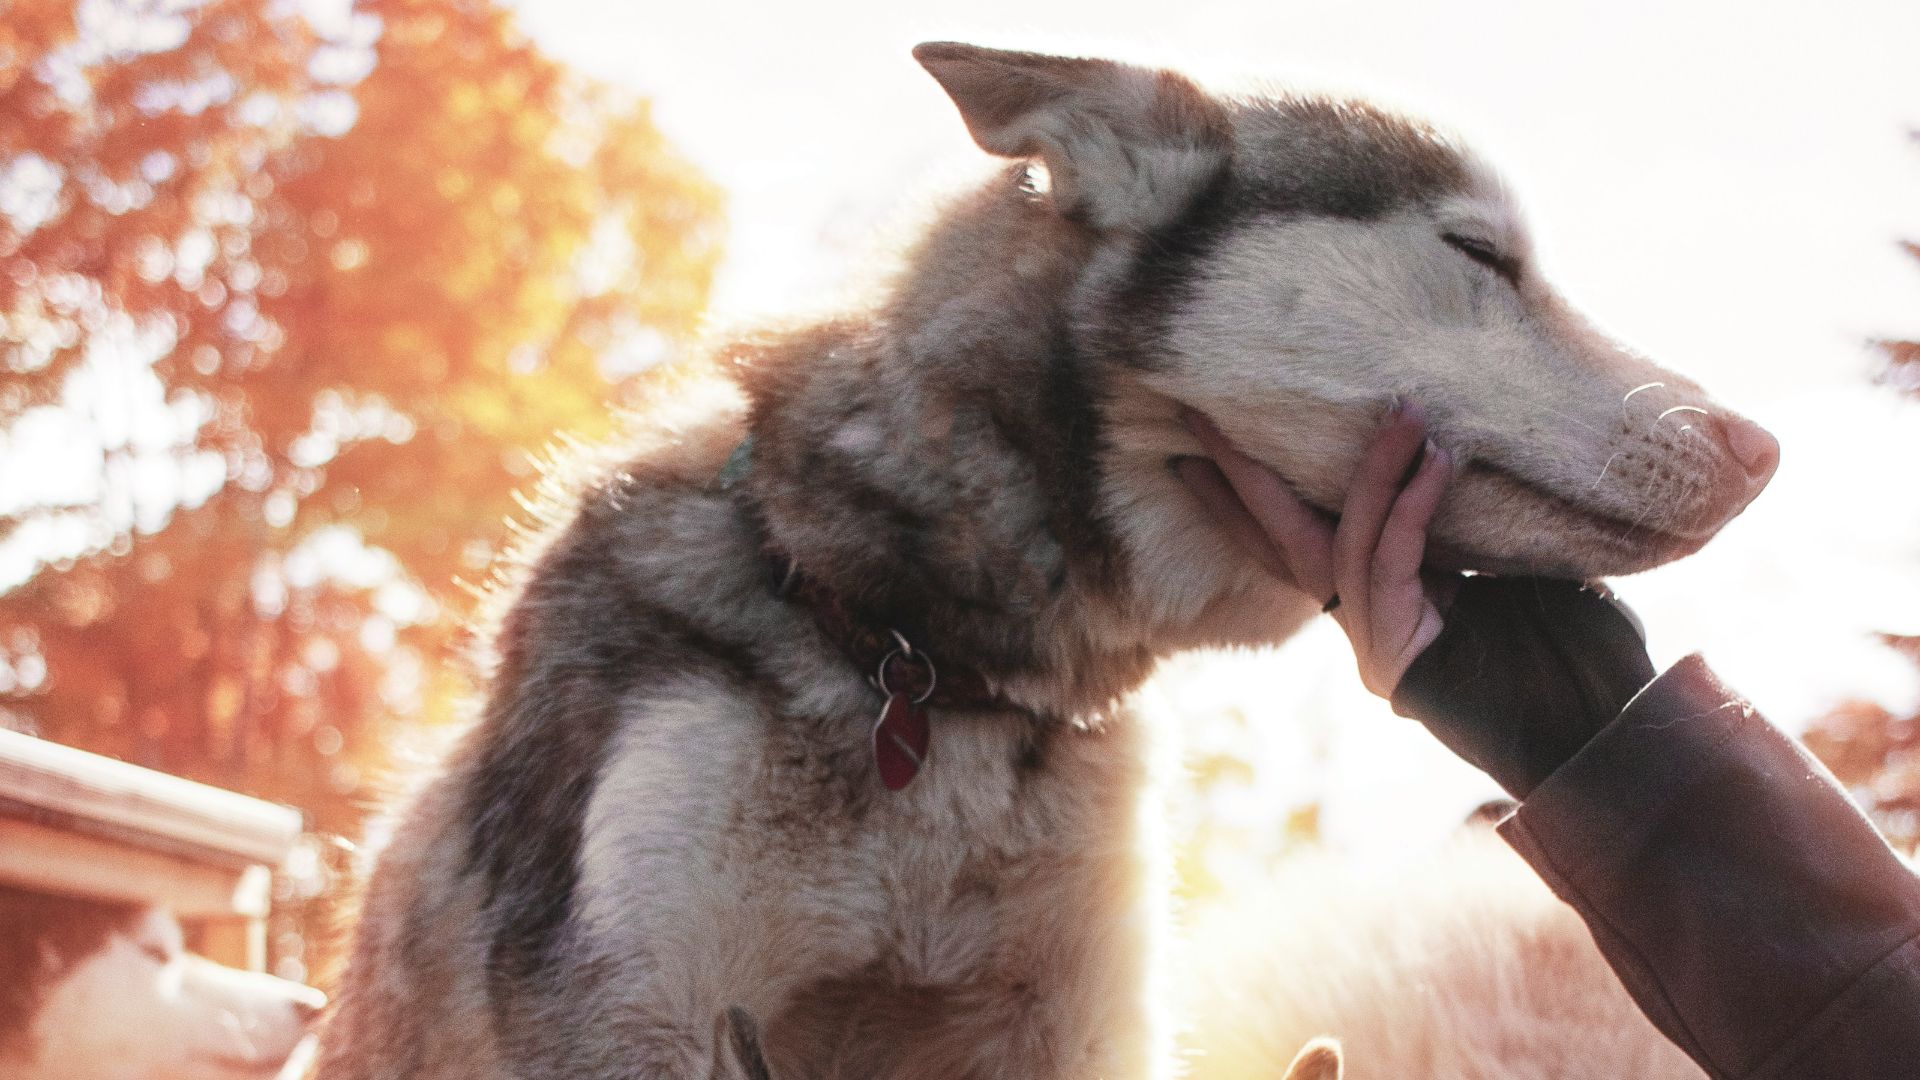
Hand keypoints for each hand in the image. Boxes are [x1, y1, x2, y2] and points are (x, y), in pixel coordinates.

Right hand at [1172, 403, 1656, 796]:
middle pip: (1283, 539)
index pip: (1297, 539)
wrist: (1613, 734)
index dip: (1241, 497)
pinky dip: (1413, 507)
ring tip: (1402, 410)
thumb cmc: (1583, 652)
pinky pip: (1392, 564)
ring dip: (1370, 469)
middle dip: (1240, 474)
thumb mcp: (1513, 564)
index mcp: (1385, 600)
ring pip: (1343, 541)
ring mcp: (1378, 645)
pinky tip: (1436, 461)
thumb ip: (1465, 521)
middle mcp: (1368, 623)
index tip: (1194, 448)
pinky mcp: (1401, 658)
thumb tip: (1451, 437)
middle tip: (1198, 412)